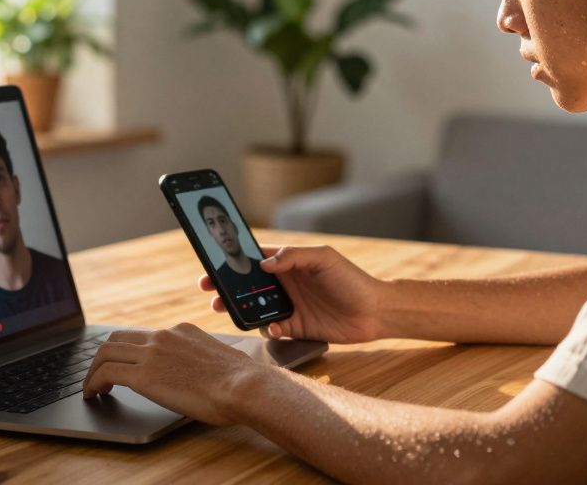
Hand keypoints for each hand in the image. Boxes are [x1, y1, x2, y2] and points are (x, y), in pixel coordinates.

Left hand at [81, 323, 266, 425]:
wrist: (243, 386)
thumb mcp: (217, 359)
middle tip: (99, 374)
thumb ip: (200, 359)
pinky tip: (93, 395)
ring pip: (105, 352)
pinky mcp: (143, 375)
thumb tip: (199, 372)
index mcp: (181, 331)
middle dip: (103, 356)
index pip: (144, 336)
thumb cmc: (239, 381)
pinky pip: (106, 373)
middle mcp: (163, 336)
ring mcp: (151, 353)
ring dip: (93, 370)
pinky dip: (93, 383)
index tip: (122, 363)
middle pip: (117, 338)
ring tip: (91, 387)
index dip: (127, 350)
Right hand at [200, 244, 383, 343]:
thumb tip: (264, 264)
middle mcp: (286, 284)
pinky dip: (268, 329)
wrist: (376, 312)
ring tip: (228, 310)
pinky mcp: (296, 328)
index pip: (256, 259)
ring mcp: (290, 306)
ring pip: (256, 308)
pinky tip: (272, 327)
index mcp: (290, 264)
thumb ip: (295, 257)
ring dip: (241, 309)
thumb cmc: (352, 279)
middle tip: (211, 292)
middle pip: (249, 285)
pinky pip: (273, 329)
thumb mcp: (325, 258)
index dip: (234, 261)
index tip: (214, 264)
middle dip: (228, 288)